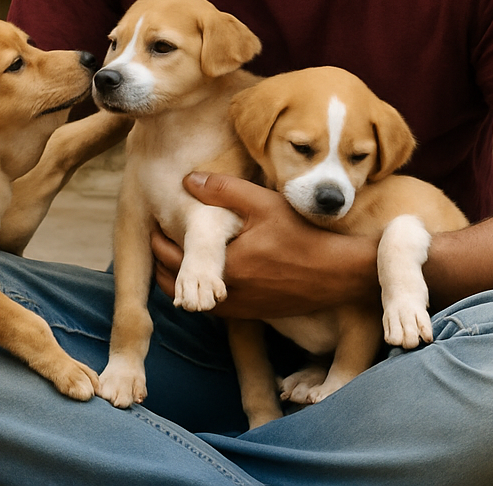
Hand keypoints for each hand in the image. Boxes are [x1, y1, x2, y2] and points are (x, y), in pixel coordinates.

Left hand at [150, 172, 379, 318]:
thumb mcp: (263, 203)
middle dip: (163, 261)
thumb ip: (223, 190)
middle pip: (176, 285)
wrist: (339, 273)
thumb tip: (188, 180)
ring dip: (182, 279)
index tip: (153, 223)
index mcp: (225, 268)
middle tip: (159, 238)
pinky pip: (216, 305)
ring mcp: (241, 308)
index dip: (157, 240)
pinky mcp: (254, 313)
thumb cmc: (302, 235)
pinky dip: (204, 290)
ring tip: (178, 254)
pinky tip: (211, 271)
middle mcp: (228, 295)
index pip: (171, 259)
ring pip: (194, 298)